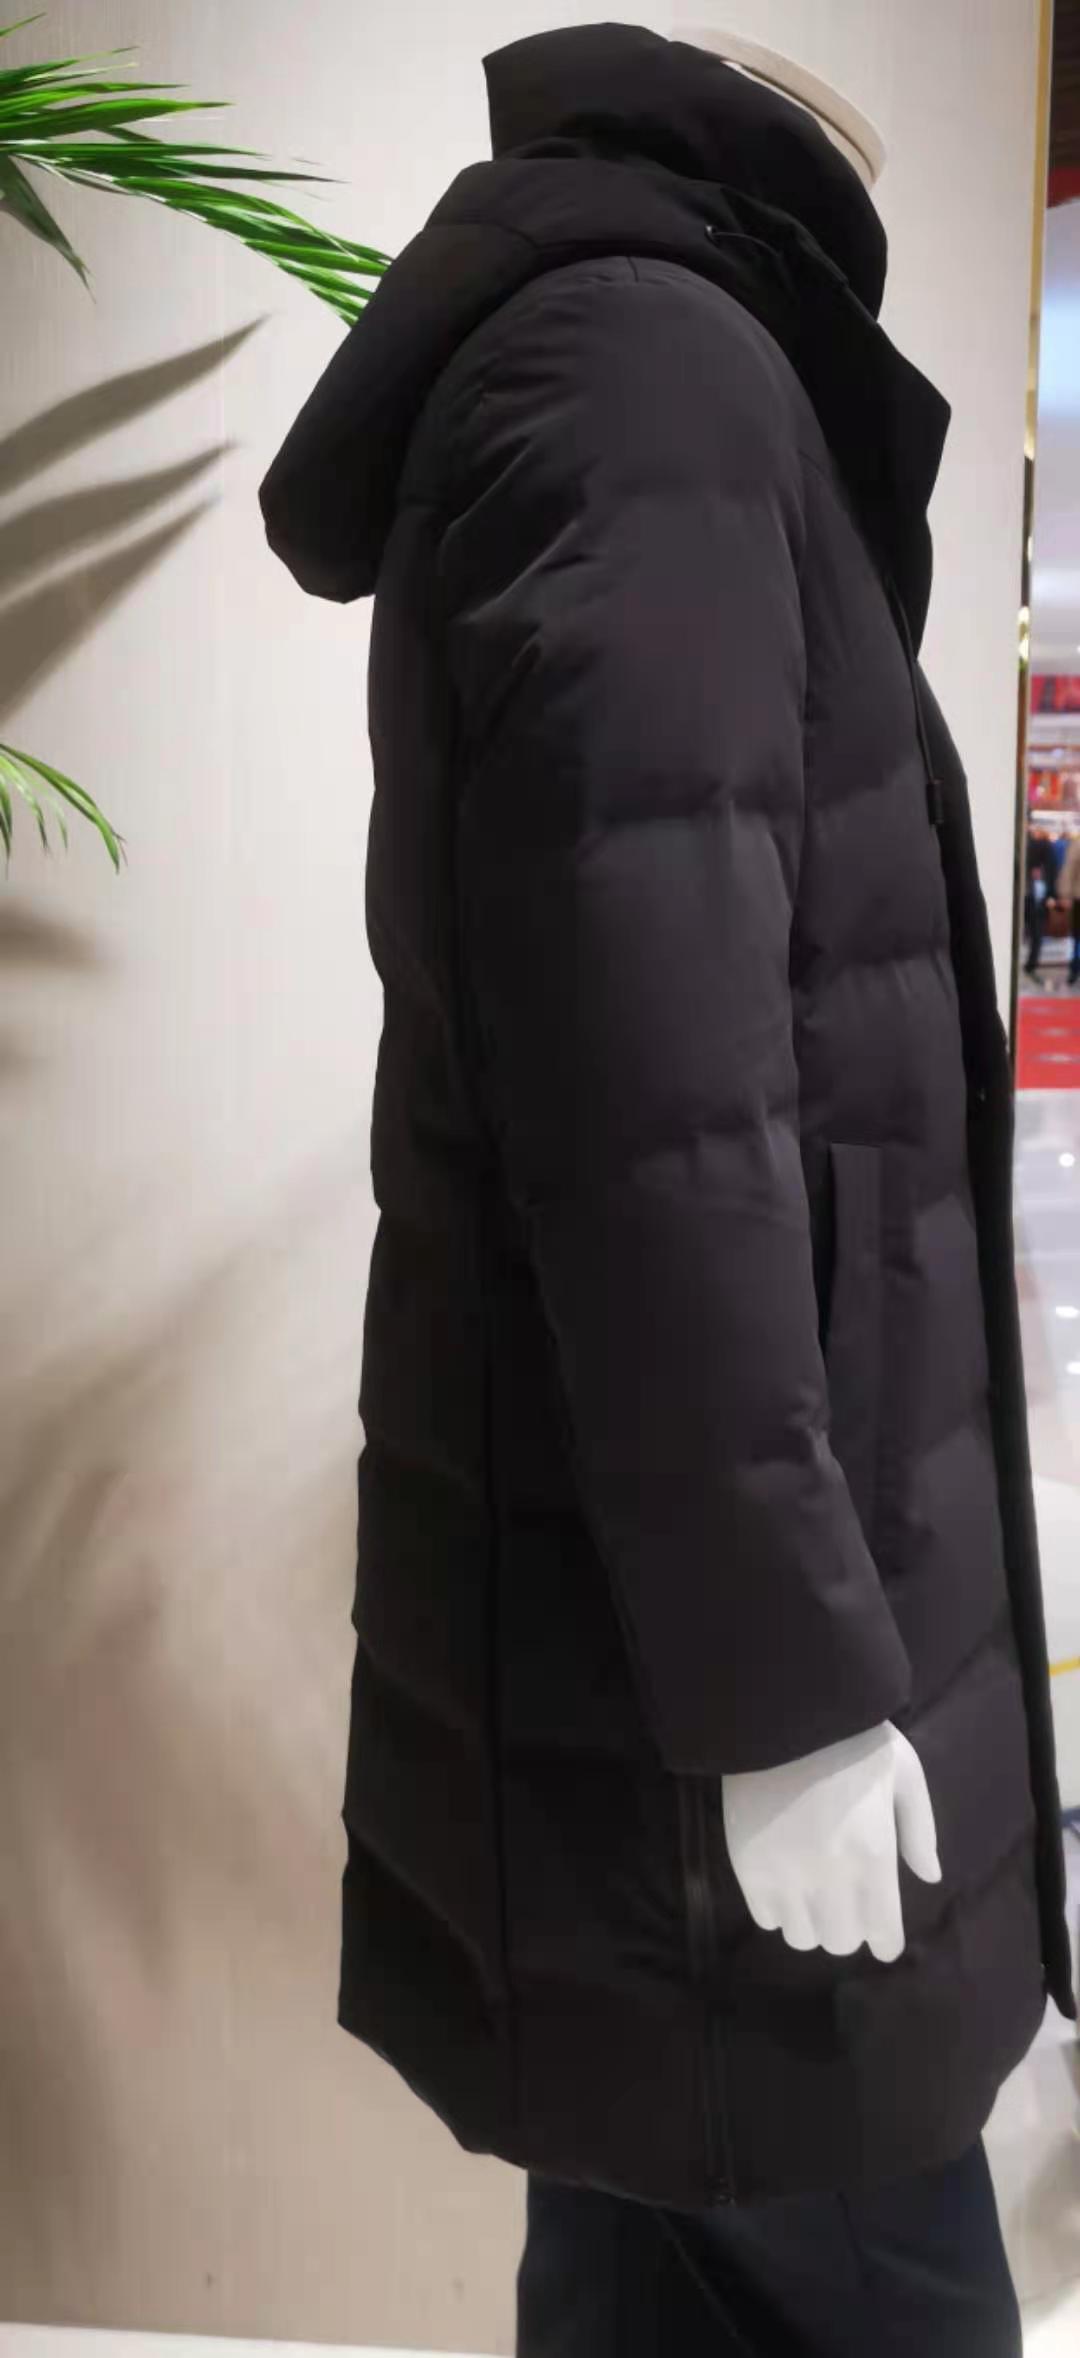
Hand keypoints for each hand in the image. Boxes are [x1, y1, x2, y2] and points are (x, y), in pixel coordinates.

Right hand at [721, 1722, 940, 1964]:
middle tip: (848, 1903)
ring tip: (813, 1892)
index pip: (883, 1934)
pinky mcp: (747, 1866)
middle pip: (841, 1942)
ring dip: (812, 1922)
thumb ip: (920, 1830)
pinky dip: (778, 1909)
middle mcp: (829, 1876)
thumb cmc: (854, 1736)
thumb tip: (929, 1877)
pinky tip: (785, 1881)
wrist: (783, 1708)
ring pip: (801, 1937)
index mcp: (873, 1855)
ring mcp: (784, 1873)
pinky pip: (765, 1918)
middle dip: (850, 1929)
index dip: (886, 1940)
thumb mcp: (905, 1773)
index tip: (883, 1933)